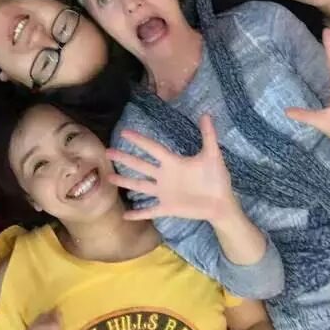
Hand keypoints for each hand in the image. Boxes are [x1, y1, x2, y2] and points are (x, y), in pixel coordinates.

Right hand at [107, 115, 237, 224]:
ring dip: (125, 182)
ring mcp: (164, 193)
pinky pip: (150, 211)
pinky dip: (138, 213)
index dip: (139, 140)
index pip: (153, 149)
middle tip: (107, 152)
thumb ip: (208, 136)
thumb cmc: (217, 178)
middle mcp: (164, 176)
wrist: (222, 203)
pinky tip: (125, 215)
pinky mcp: (168, 208)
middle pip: (140, 165)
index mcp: (173, 163)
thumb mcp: (212, 155)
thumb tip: (206, 114)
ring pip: (140, 186)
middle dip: (124, 159)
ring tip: (109, 178)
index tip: (124, 132)